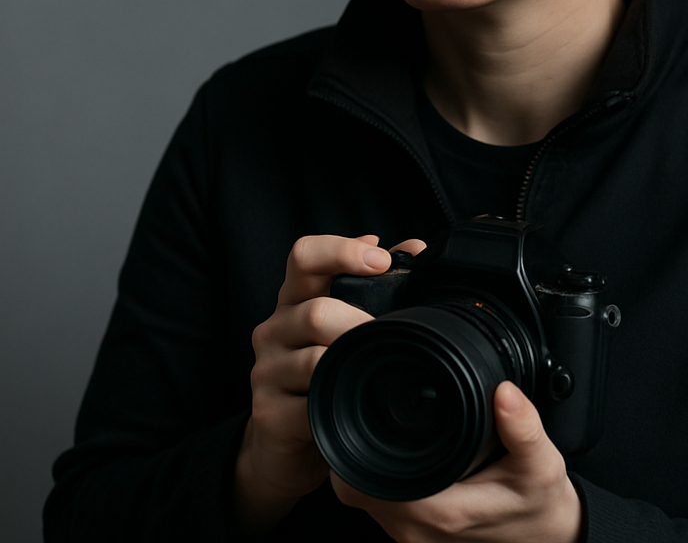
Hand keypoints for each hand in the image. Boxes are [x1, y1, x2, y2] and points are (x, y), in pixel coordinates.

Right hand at [234, 233, 426, 534]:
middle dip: (361, 324)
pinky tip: (353, 407)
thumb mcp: (347, 321)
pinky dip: (338, 406)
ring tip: (376, 372)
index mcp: (297, 297)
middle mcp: (276, 327)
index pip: (304, 256)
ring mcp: (267, 370)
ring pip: (313, 360)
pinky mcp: (268, 413)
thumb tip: (416, 248)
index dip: (341, 250)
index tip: (381, 259)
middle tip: (390, 338)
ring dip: (352, 366)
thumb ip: (379, 283)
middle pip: (316, 311)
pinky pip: (310, 406)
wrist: (286, 442)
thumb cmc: (327, 370)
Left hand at [332, 380, 582, 542]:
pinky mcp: (419, 537)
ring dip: (367, 466)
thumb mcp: (542, 464)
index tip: (363, 411)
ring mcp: (415, 538)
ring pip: (365, 499)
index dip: (355, 447)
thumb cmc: (541, 505)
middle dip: (355, 450)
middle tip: (369, 410)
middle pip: (356, 490)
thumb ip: (524, 429)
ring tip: (382, 428)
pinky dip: (381, 480)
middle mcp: (417, 531)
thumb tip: (504, 393)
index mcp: (440, 511)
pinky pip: (382, 507)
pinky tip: (399, 454)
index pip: (366, 484)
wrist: (551, 538)